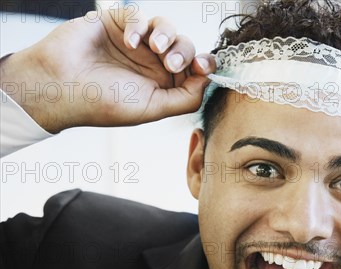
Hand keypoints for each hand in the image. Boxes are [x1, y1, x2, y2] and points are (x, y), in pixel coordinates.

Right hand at [0, 6, 214, 132]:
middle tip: (169, 63)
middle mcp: (152, 63)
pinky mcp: (116, 23)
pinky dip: (138, 26)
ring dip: (166, 35)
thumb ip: (185, 98)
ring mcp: (136, 43)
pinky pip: (138, 15)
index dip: (204, 64)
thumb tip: (208, 81)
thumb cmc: (103, 104)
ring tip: (154, 48)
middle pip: (184, 47)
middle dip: (183, 52)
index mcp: (163, 84)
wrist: (60, 87)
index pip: (194, 69)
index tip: (203, 66)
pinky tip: (129, 41)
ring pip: (166, 27)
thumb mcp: (152, 109)